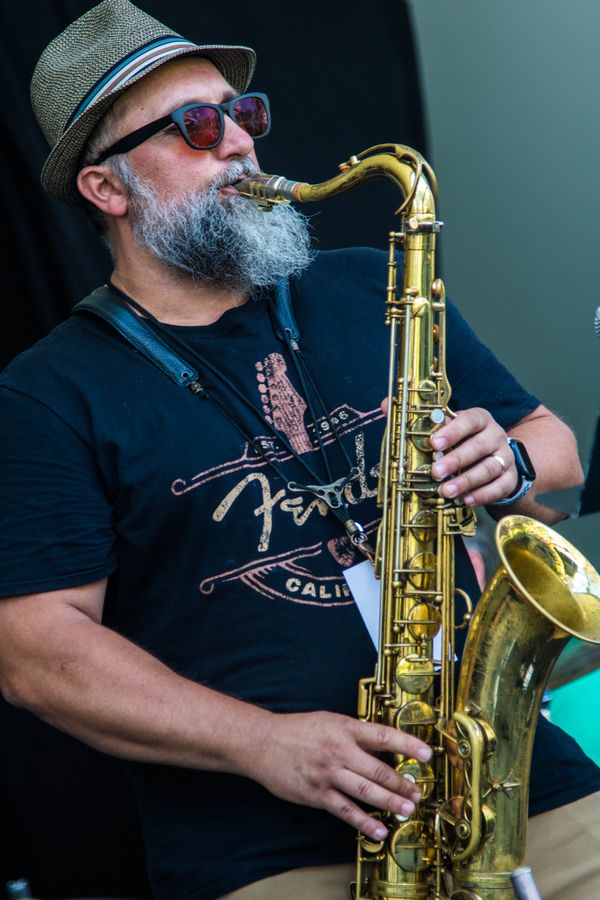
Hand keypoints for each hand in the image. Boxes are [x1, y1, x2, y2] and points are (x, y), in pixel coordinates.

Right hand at [249, 710, 431, 841]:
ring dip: (390, 802)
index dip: (408, 744)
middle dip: (403, 783)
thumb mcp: (329, 721)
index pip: (383, 735)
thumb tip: (383, 745)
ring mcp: (328, 774)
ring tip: (407, 810)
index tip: (428, 753)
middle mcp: (339, 750)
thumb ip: (354, 733)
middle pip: (379, 769)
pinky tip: (379, 830)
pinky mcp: (317, 794)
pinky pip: (345, 810)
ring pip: (366, 791)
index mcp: (345, 728)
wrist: (262, 742)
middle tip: (418, 793)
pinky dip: (364, 822)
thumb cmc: (297, 730)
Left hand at [430, 407, 517, 505]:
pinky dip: (483, 495)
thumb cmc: (466, 441)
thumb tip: (421, 439)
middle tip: (436, 472)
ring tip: (447, 491)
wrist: (493, 455)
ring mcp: (506, 456)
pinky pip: (500, 486)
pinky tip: (466, 500)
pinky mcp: (511, 476)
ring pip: (489, 468)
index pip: (470, 420)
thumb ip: (442, 433)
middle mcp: (496, 436)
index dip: (452, 432)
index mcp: (481, 419)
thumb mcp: (455, 432)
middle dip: (456, 460)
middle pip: (478, 447)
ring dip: (466, 481)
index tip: (435, 444)